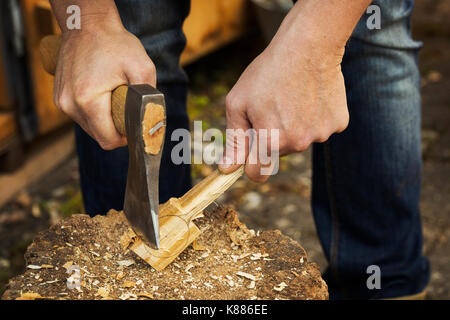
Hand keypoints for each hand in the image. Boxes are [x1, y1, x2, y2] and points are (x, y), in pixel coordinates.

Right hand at [53, 23, 155, 149]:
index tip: (135, 127)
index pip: (108, 140)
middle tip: (129, 113)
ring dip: (104, 122)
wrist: (87, 25)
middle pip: (99, 136)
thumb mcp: (142, 67)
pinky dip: (94, 114)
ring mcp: (62, 102)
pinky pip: (81, 117)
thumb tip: (152, 121)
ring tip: (115, 102)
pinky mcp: (59, 98)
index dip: (125, 139)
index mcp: (88, 101)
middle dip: (116, 130)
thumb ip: (149, 98)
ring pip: (89, 128)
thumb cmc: (115, 44)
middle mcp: (70, 105)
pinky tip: (103, 98)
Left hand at [218, 28, 348, 181]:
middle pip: (277, 154)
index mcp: (270, 141)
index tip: (250, 152)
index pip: (257, 174)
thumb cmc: (267, 73)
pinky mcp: (338, 124)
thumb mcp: (238, 103)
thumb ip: (233, 139)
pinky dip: (314, 118)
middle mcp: (298, 144)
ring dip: (292, 127)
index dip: (250, 165)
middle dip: (271, 137)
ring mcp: (321, 135)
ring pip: (299, 141)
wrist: (308, 46)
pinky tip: (310, 97)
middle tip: (272, 107)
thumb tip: (227, 169)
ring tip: (291, 98)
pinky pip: (319, 129)